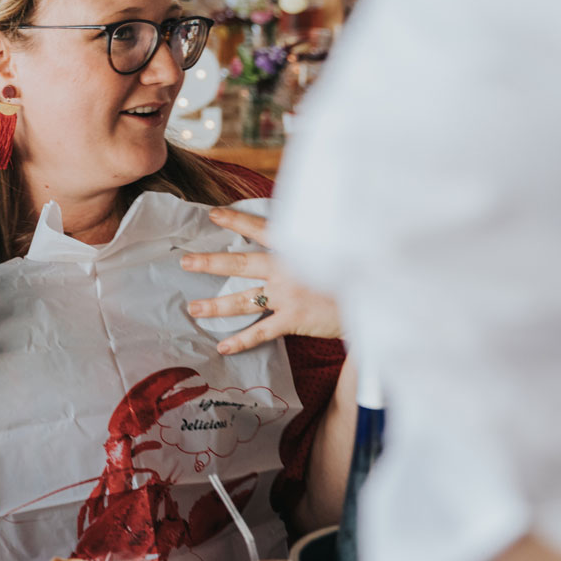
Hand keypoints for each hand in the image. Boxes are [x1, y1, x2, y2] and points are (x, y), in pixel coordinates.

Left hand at [180, 204, 341, 354]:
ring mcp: (287, 294)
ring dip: (215, 306)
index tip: (213, 214)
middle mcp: (286, 268)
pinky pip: (260, 332)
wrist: (375, 295)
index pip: (259, 228)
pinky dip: (240, 341)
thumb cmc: (355, 271)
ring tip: (193, 309)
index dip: (235, 220)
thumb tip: (293, 236)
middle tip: (186, 262)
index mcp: (295, 246)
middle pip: (240, 263)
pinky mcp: (293, 318)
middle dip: (210, 263)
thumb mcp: (334, 246)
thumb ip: (309, 243)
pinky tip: (222, 346)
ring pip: (242, 300)